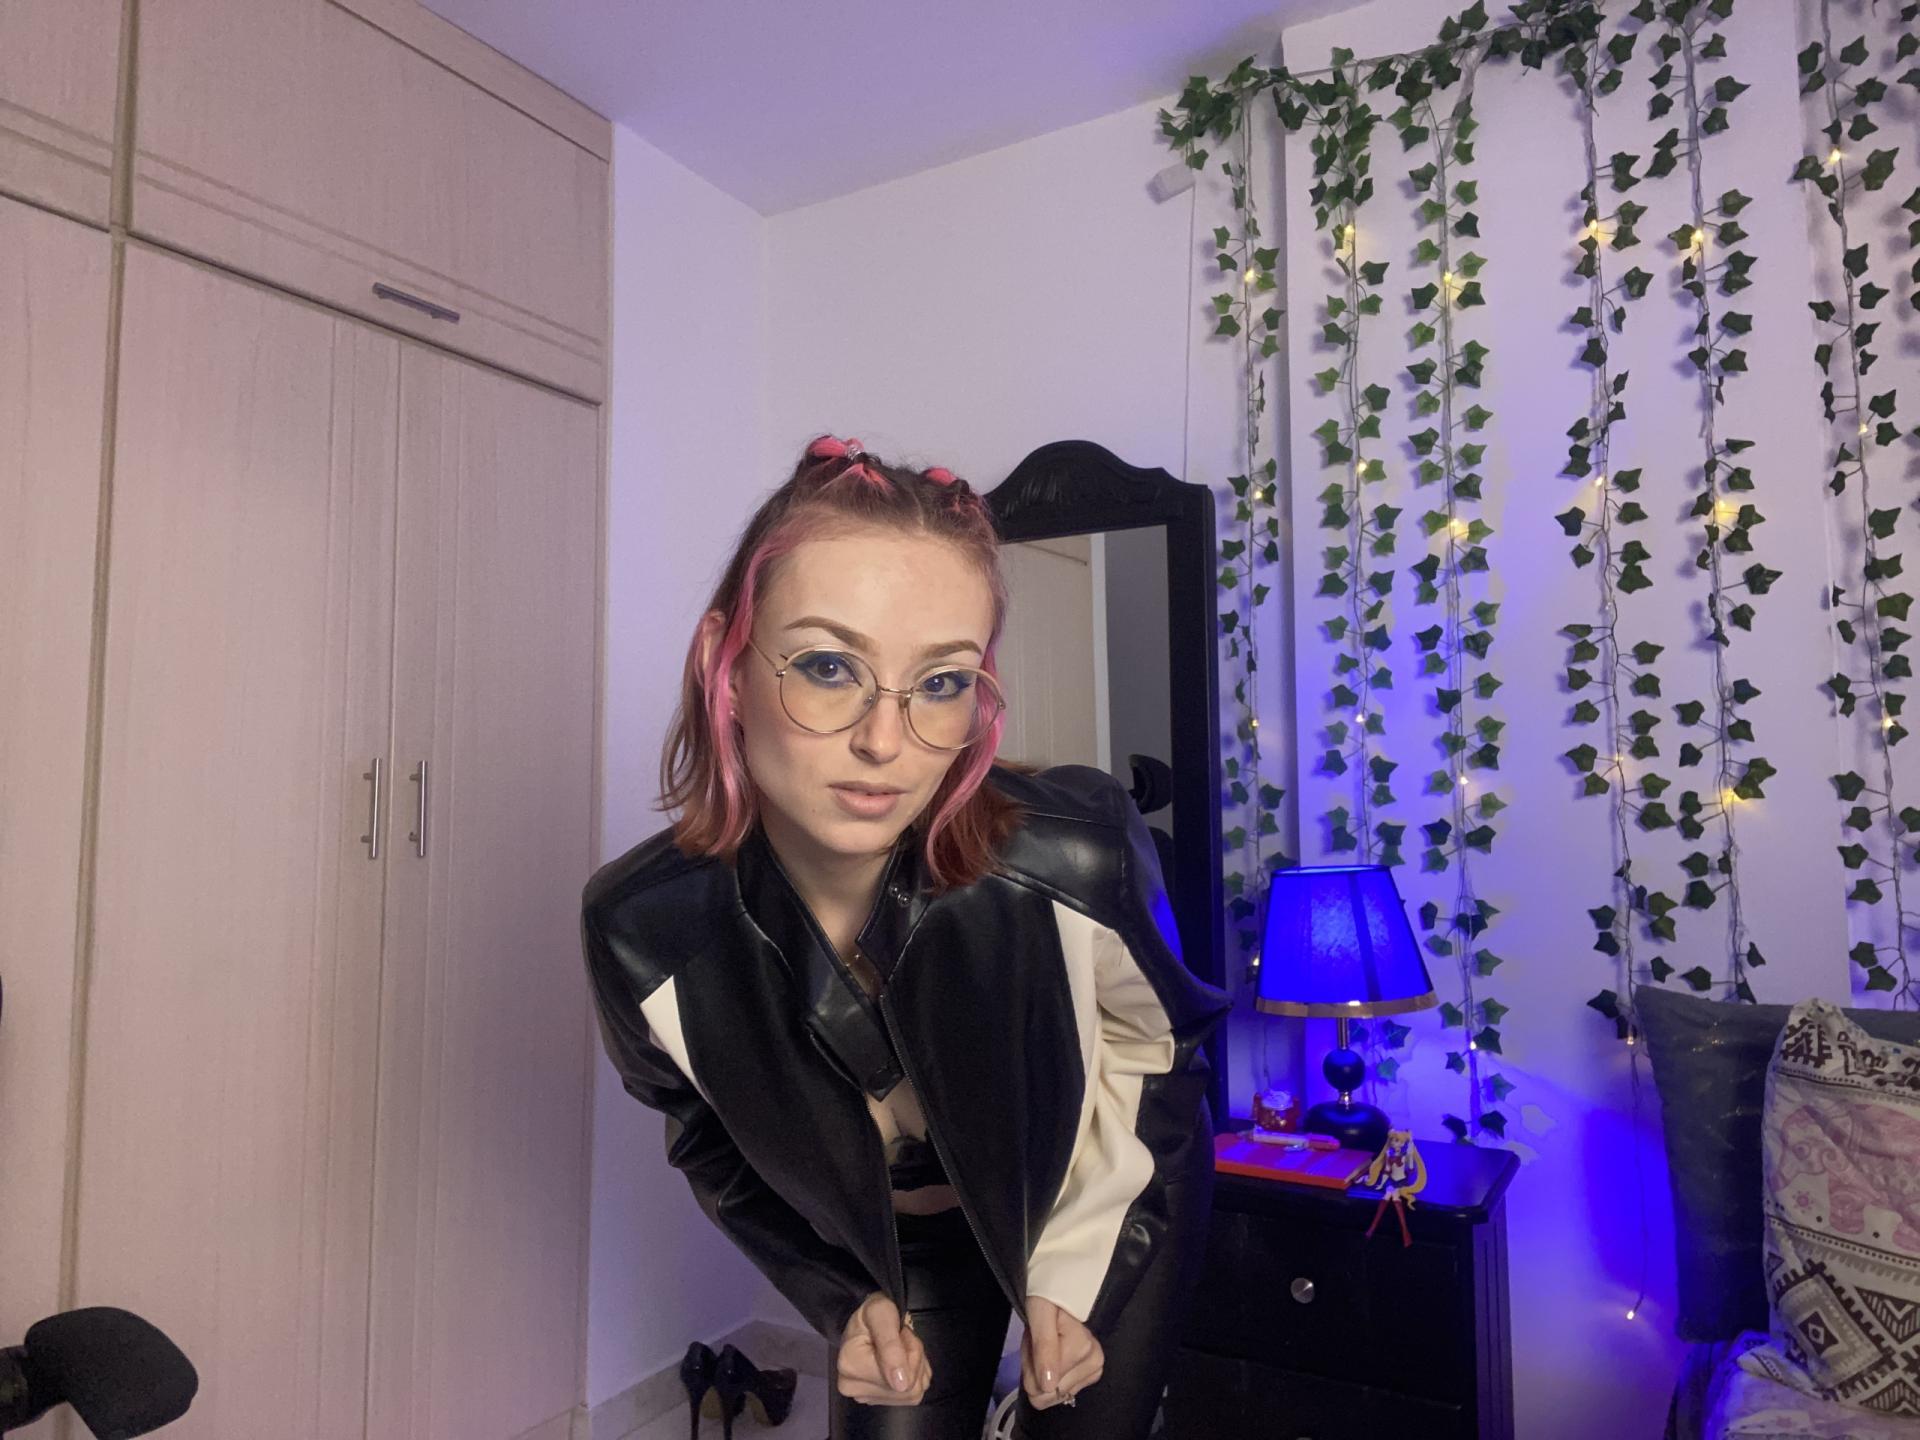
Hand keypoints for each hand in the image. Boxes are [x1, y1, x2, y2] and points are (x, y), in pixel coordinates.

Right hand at [836, 1292, 931, 1405]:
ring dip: (915, 1367)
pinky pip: (909, 1397)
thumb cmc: (872, 1314)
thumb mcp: (882, 1314)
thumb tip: (901, 1385)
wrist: (863, 1321)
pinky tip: (901, 1361)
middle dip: (915, 1360)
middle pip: (909, 1390)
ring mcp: (865, 1397)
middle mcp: (853, 1388)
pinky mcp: (875, 1400)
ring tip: (901, 1348)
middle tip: (902, 1339)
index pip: (904, 1380)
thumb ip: (891, 1345)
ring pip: (911, 1394)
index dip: (912, 1354)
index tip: (901, 1334)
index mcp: (851, 1367)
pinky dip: (913, 1376)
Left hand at [1020, 1294, 1103, 1408]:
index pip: (1041, 1386)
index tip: (1033, 1340)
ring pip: (1055, 1393)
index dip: (1029, 1365)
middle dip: (1036, 1369)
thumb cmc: (1049, 1296)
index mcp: (1082, 1348)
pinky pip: (1063, 1391)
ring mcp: (1095, 1369)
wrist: (1065, 1287)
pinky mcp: (1093, 1374)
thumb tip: (1048, 1386)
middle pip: (1049, 1393)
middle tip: (1038, 1342)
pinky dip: (1054, 1374)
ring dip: (1043, 1371)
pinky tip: (1055, 1353)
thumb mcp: (1038, 1314)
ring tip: (1046, 1344)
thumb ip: (1043, 1347)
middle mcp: (1094, 1362)